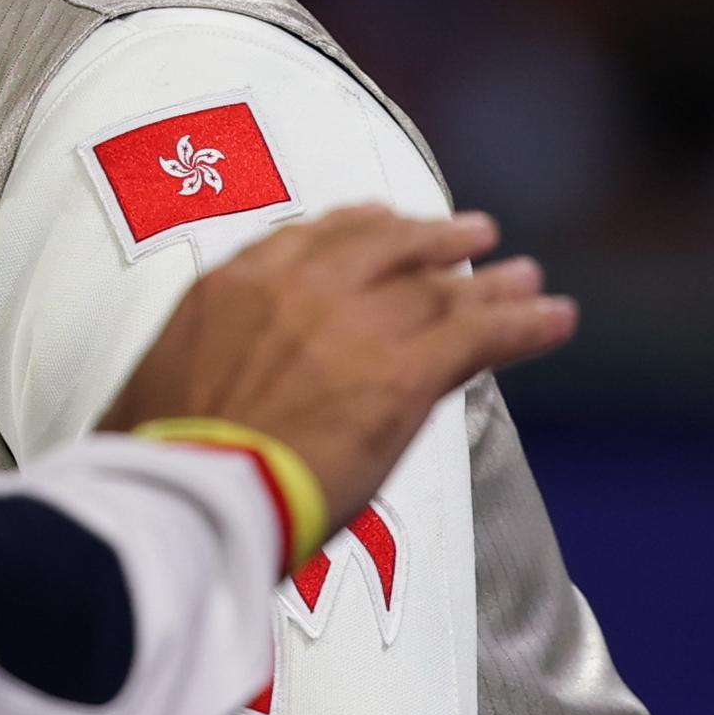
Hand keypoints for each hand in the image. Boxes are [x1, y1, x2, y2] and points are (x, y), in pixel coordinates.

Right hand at [104, 207, 572, 546]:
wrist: (188, 490)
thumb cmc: (156, 460)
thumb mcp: (159, 384)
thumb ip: (201, 364)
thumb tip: (198, 394)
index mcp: (231, 288)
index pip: (308, 239)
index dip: (355, 230)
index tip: (376, 223)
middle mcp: (296, 289)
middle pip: (382, 249)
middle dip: (431, 241)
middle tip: (470, 234)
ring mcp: (352, 324)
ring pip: (438, 289)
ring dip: (490, 282)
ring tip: (524, 275)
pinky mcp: (401, 371)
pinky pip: (480, 334)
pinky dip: (525, 324)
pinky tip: (557, 317)